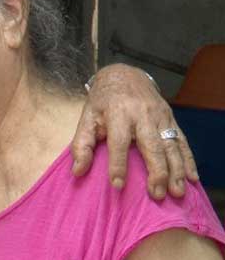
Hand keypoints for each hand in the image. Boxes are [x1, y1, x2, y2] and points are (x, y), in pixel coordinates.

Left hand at [71, 64, 198, 199]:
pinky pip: (182, 141)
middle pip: (152, 145)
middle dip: (157, 172)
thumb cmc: (103, 101)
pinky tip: (192, 178)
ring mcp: (159, 116)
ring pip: (171, 145)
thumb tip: (77, 171)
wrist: (124, 75)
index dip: (117, 164)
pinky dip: (189, 160)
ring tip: (176, 192)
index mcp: (117, 113)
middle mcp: (141, 114)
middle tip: (157, 195)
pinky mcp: (171, 118)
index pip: (118, 142)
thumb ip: (81, 144)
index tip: (117, 185)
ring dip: (176, 170)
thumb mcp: (87, 117)